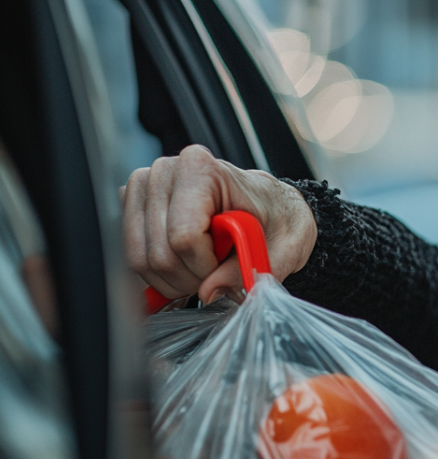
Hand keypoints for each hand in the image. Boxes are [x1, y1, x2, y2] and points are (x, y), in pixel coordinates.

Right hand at [122, 145, 317, 303]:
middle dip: (193, 278)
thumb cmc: (278, 219)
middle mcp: (165, 172)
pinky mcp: (132, 208)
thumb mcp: (283, 249)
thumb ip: (246, 270)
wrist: (272, 208)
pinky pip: (136, 260)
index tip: (230, 265)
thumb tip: (209, 291)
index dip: (206, 266)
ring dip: (177, 280)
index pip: (184, 236)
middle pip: (161, 253)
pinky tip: (190, 265)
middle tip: (220, 273)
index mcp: (200, 168)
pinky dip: (163, 276)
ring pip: (143, 260)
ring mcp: (143, 189)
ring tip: (207, 269)